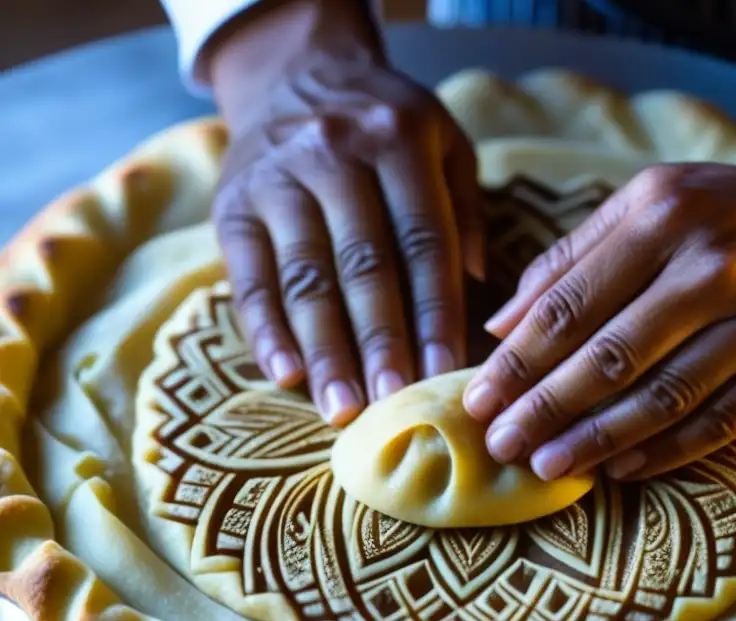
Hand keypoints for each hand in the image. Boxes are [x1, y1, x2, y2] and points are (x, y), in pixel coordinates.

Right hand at [208, 1, 482, 426]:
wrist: (294, 73)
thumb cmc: (385, 123)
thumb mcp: (443, 140)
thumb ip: (464, 208)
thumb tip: (476, 285)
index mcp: (396, 140)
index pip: (422, 239)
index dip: (435, 310)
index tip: (446, 370)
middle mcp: (333, 155)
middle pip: (362, 264)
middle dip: (380, 341)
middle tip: (393, 403)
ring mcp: (276, 181)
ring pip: (304, 278)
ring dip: (325, 350)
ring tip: (343, 408)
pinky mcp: (233, 207)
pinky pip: (249, 278)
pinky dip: (266, 331)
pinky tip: (286, 375)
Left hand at [462, 160, 735, 480]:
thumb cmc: (725, 214)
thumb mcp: (649, 203)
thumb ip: (572, 258)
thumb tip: (499, 323)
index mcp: (663, 217)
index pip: (571, 304)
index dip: (518, 361)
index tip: (478, 400)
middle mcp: (713, 267)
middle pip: (611, 356)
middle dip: (546, 408)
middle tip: (501, 445)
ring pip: (664, 396)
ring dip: (599, 439)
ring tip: (548, 467)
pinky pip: (723, 420)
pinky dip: (668, 450)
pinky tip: (623, 469)